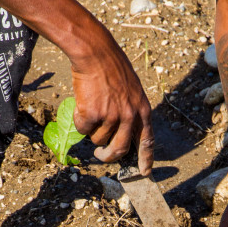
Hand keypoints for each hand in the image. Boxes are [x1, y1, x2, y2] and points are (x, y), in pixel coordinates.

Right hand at [71, 45, 153, 173]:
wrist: (95, 53)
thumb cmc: (112, 68)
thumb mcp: (132, 90)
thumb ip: (131, 111)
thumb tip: (123, 134)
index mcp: (143, 110)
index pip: (147, 141)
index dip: (146, 159)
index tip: (144, 173)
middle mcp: (130, 116)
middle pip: (120, 150)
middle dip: (108, 156)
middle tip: (100, 154)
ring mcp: (112, 116)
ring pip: (98, 139)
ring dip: (92, 130)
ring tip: (91, 109)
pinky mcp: (93, 114)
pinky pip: (83, 129)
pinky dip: (79, 121)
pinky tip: (82, 104)